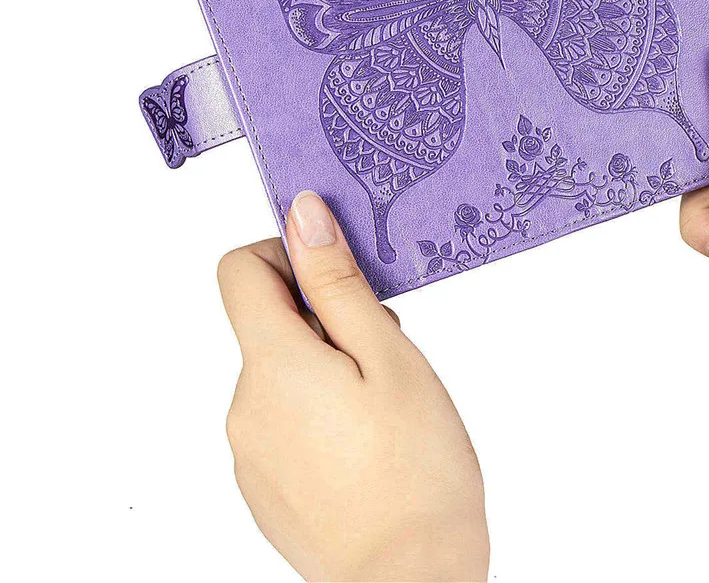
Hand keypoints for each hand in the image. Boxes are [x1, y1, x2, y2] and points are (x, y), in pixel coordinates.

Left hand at [218, 192, 488, 581]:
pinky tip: (367, 446)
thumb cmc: (416, 469)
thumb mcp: (388, 354)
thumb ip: (336, 283)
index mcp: (271, 364)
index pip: (239, 270)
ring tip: (382, 409)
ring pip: (281, 373)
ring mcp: (249, 451)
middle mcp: (244, 405)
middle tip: (384, 354)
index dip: (288, 257)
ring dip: (326, 369)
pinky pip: (282, 422)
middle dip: (325, 320)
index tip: (338, 277)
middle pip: (268, 323)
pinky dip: (319, 414)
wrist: (411, 582)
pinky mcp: (263, 487)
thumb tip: (302, 215)